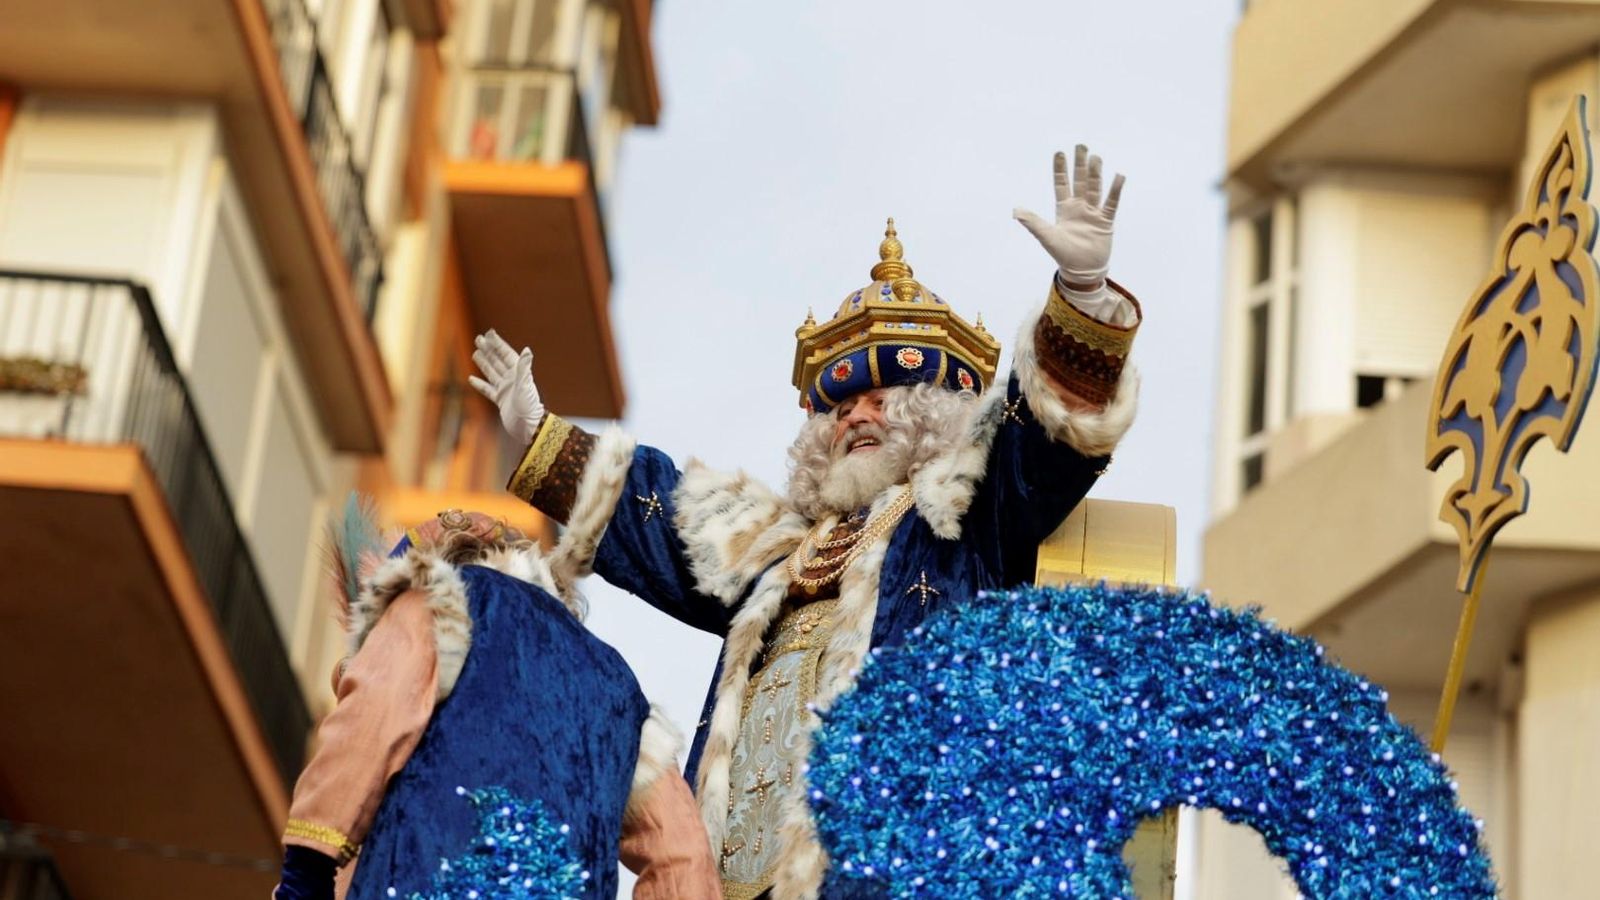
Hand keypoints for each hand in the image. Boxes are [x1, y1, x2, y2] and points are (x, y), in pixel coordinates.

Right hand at [469, 329, 544, 446]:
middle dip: (488, 350)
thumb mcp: (525, 385)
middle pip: (497, 361)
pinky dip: (480, 384)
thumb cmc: (529, 407)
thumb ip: (523, 368)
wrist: (528, 427)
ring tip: (475, 353)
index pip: (506, 354)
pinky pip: (488, 390)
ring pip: (492, 373)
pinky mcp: (500, 400)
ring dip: (484, 363)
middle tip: (478, 338)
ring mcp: (506, 389)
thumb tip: (527, 350)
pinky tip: (471, 378)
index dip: (498, 344)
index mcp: (518, 373)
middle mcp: (512, 379)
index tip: (489, 333)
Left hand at [1013, 145, 1124, 287]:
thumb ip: (1033, 222)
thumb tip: (1015, 211)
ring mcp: (1093, 213)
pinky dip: (1114, 191)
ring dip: (1095, 173)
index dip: (1060, 169)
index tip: (1060, 152)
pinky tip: (1118, 177)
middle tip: (1081, 145)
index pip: (1061, 184)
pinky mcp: (1105, 221)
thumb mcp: (1046, 236)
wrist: (1082, 270)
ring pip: (1095, 188)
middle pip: (1080, 181)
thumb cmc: (1063, 254)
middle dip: (1080, 164)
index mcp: (1064, 209)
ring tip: (1095, 157)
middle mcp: (1079, 207)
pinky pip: (1110, 203)